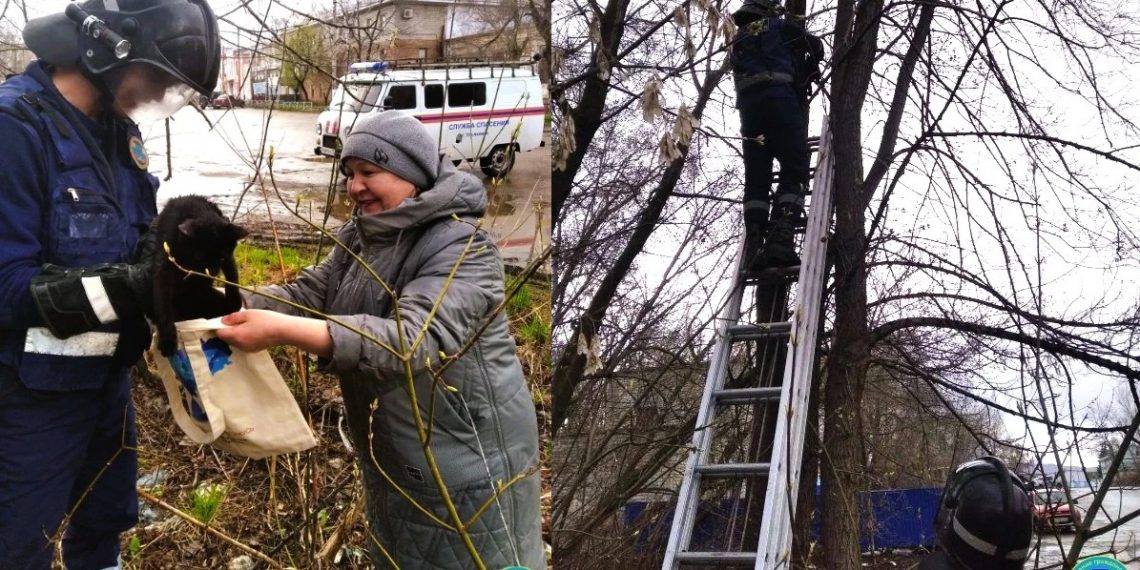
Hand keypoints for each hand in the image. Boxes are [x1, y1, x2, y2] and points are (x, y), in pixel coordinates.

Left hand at [216, 310, 333, 357]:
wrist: (284, 331)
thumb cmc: (267, 320)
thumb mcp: (248, 314)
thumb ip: (233, 317)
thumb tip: (222, 321)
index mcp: (236, 336)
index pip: (219, 333)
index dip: (218, 326)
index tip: (223, 319)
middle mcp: (239, 345)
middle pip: (226, 338)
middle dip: (228, 330)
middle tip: (237, 320)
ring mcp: (246, 349)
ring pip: (234, 341)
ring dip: (236, 334)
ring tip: (247, 324)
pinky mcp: (253, 350)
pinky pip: (242, 343)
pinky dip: (243, 338)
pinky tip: (253, 330)